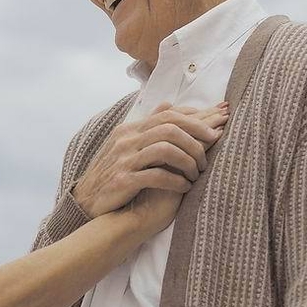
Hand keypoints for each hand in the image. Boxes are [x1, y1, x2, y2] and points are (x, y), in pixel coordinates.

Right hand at [73, 102, 228, 217]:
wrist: (87, 201)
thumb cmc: (112, 174)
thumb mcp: (126, 145)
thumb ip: (148, 126)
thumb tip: (169, 104)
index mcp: (129, 129)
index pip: (168, 113)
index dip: (197, 115)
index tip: (220, 120)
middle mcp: (126, 140)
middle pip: (170, 126)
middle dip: (198, 133)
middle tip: (216, 144)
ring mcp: (124, 159)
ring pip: (166, 148)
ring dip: (189, 160)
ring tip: (199, 172)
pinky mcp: (124, 180)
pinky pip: (157, 175)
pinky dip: (177, 180)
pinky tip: (186, 187)